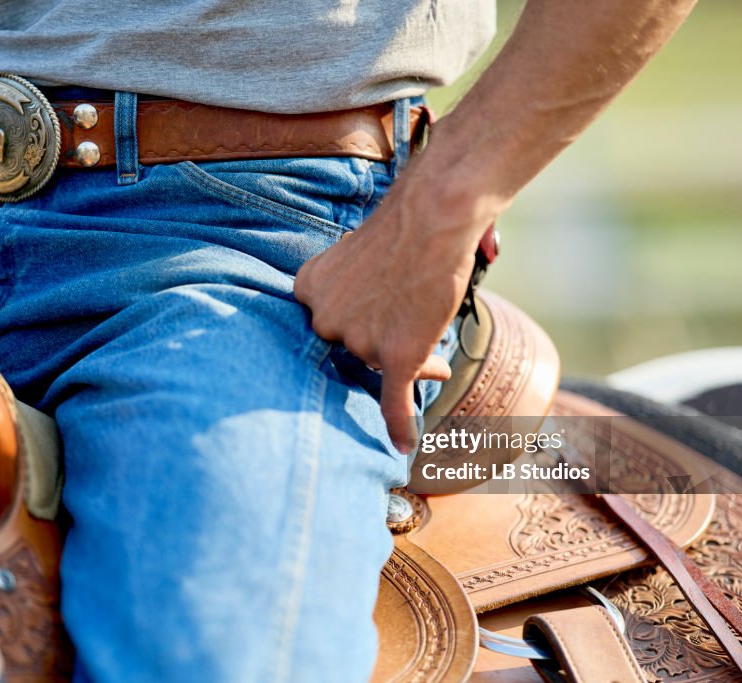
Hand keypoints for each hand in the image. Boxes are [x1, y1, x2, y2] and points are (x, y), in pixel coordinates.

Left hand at [294, 174, 486, 452]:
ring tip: (430, 327)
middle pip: (355, 345)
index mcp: (308, 290)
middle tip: (411, 322)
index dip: (357, 320)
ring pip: (382, 363)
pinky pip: (394, 401)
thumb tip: (377, 329)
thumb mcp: (354, 255)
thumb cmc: (400, 229)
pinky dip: (399, 424)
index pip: (330, 322)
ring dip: (411, 352)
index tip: (373, 313)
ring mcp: (359, 341)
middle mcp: (326, 319)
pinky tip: (404, 445)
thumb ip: (352, 292)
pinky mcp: (395, 356)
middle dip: (383, 340)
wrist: (432, 216)